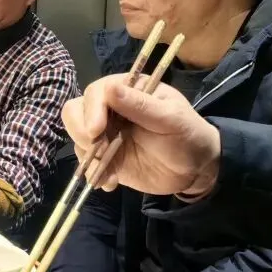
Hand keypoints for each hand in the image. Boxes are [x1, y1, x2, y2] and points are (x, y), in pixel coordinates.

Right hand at [62, 76, 221, 196]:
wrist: (196, 170)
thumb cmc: (188, 136)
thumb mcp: (170, 119)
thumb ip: (140, 105)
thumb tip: (110, 89)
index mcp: (128, 90)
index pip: (96, 92)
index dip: (92, 110)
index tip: (97, 131)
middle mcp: (111, 109)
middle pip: (76, 112)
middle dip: (81, 132)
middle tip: (97, 150)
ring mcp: (106, 134)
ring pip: (78, 138)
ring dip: (88, 157)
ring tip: (109, 173)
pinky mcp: (106, 157)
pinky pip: (87, 163)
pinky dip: (94, 174)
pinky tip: (111, 183)